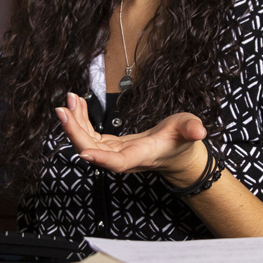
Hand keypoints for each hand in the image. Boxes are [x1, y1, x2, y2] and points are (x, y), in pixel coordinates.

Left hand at [54, 93, 208, 187]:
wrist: (177, 152)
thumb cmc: (183, 139)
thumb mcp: (190, 128)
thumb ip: (192, 129)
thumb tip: (199, 131)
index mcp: (141, 154)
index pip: (118, 162)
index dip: (100, 159)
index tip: (83, 151)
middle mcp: (123, 158)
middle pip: (92, 151)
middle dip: (74, 132)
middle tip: (62, 108)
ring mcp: (114, 153)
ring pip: (86, 143)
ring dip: (74, 123)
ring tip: (69, 100)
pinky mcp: (109, 146)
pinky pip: (89, 136)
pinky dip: (80, 120)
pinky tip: (76, 104)